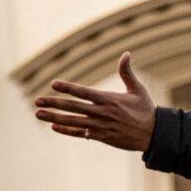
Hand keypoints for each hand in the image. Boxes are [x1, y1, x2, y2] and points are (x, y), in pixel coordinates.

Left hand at [35, 52, 157, 151]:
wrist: (153, 135)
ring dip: (54, 117)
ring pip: (73, 121)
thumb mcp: (137, 89)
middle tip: (37, 100)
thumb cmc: (145, 110)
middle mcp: (102, 113)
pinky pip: (80, 133)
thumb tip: (126, 53)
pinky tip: (54, 126)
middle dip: (54, 103)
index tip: (53, 84)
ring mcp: (100, 126)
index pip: (84, 92)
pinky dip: (67, 130)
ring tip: (38, 113)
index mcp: (110, 100)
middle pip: (74, 107)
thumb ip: (127, 72)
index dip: (68, 88)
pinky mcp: (101, 137)